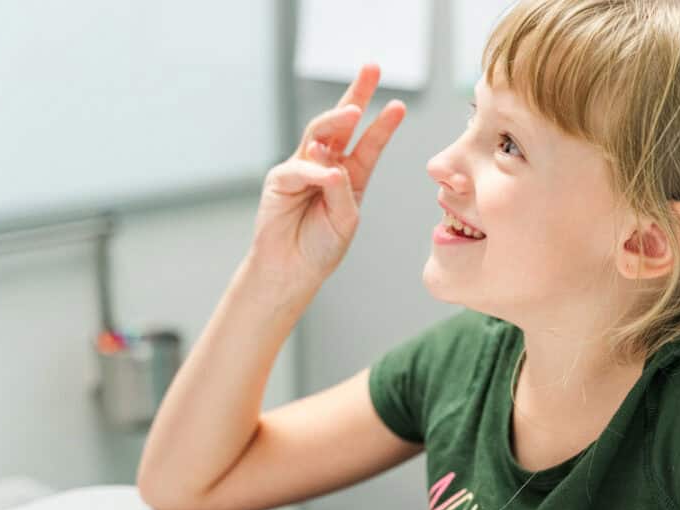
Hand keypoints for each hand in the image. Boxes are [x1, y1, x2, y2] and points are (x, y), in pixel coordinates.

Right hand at [250, 64, 405, 288]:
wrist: (293, 270)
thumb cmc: (321, 246)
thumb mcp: (346, 219)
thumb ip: (343, 192)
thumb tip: (331, 166)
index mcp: (350, 175)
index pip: (368, 143)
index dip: (383, 124)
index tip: (399, 106)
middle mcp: (326, 165)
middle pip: (341, 122)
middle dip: (356, 93)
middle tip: (372, 68)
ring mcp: (302, 168)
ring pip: (319, 134)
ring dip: (336, 118)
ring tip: (354, 109)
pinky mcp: (280, 180)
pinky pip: (301, 170)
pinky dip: (316, 173)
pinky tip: (328, 175)